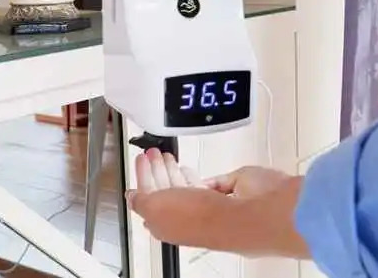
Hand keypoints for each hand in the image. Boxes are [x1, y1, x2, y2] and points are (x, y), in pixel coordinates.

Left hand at [128, 149, 308, 257]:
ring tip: (166, 155)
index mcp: (168, 223)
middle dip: (157, 171)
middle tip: (151, 154)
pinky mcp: (229, 190)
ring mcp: (210, 203)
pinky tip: (190, 167)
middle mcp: (190, 215)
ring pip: (186, 184)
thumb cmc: (203, 218)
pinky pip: (209, 180)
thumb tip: (132, 197)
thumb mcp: (157, 208)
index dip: (143, 180)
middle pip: (167, 190)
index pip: (150, 199)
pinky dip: (196, 173)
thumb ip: (141, 201)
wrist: (245, 213)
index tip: (141, 161)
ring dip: (174, 169)